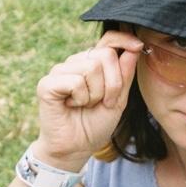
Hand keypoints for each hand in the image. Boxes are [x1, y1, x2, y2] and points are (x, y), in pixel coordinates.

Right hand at [33, 30, 142, 170]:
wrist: (77, 147)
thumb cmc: (96, 123)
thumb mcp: (119, 98)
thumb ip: (125, 74)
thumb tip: (135, 47)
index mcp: (93, 64)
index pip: (108, 39)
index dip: (124, 39)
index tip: (138, 46)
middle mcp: (76, 63)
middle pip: (105, 55)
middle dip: (113, 84)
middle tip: (104, 102)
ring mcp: (60, 71)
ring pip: (91, 68)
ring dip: (96, 94)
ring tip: (86, 105)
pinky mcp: (47, 84)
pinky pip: (75, 81)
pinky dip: (81, 98)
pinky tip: (72, 106)